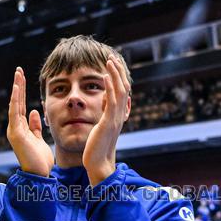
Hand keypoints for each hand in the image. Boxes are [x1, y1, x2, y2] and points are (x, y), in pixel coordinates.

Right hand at [6, 68, 53, 176]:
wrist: (39, 175)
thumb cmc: (40, 161)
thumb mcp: (39, 139)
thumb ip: (35, 126)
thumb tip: (33, 111)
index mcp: (21, 129)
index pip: (21, 106)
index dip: (22, 92)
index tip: (23, 78)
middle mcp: (15, 127)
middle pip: (17, 102)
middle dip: (18, 85)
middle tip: (19, 70)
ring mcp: (14, 130)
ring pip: (15, 104)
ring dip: (17, 88)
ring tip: (18, 73)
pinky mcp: (15, 133)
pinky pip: (15, 113)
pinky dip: (15, 100)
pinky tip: (17, 87)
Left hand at [83, 57, 129, 185]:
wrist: (98, 164)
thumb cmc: (96, 148)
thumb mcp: (101, 125)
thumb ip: (104, 111)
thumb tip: (105, 96)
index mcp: (117, 115)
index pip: (122, 91)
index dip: (118, 76)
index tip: (112, 63)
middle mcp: (119, 115)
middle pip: (124, 87)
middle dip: (118, 70)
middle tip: (112, 56)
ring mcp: (115, 119)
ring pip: (120, 91)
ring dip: (114, 74)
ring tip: (109, 61)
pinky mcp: (108, 123)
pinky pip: (111, 101)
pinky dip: (109, 87)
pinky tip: (105, 76)